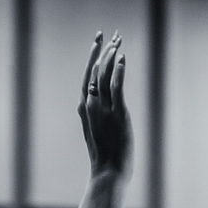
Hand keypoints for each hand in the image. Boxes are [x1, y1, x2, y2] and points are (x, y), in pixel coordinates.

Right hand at [76, 31, 133, 180]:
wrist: (107, 172)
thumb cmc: (104, 156)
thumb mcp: (96, 132)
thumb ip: (95, 116)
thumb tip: (97, 106)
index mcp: (84, 108)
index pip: (88, 76)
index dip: (93, 57)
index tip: (98, 42)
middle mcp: (91, 105)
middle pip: (94, 71)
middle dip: (101, 50)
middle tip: (108, 34)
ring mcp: (103, 109)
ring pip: (104, 75)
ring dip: (111, 56)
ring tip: (118, 41)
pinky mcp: (118, 114)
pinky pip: (117, 87)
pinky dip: (118, 71)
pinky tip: (122, 57)